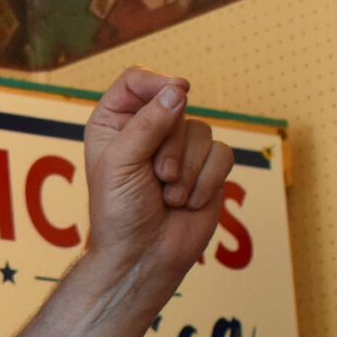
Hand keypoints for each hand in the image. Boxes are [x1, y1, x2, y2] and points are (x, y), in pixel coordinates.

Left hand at [81, 66, 232, 281]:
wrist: (144, 256)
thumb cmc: (120, 213)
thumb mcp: (122, 163)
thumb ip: (149, 123)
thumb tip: (178, 89)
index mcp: (114, 122)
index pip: (136, 80)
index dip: (156, 82)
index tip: (178, 90)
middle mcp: (147, 129)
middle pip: (175, 105)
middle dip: (171, 146)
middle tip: (158, 178)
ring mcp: (179, 147)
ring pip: (202, 130)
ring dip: (188, 170)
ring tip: (169, 196)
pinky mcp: (206, 167)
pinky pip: (222, 154)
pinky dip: (207, 181)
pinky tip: (188, 202)